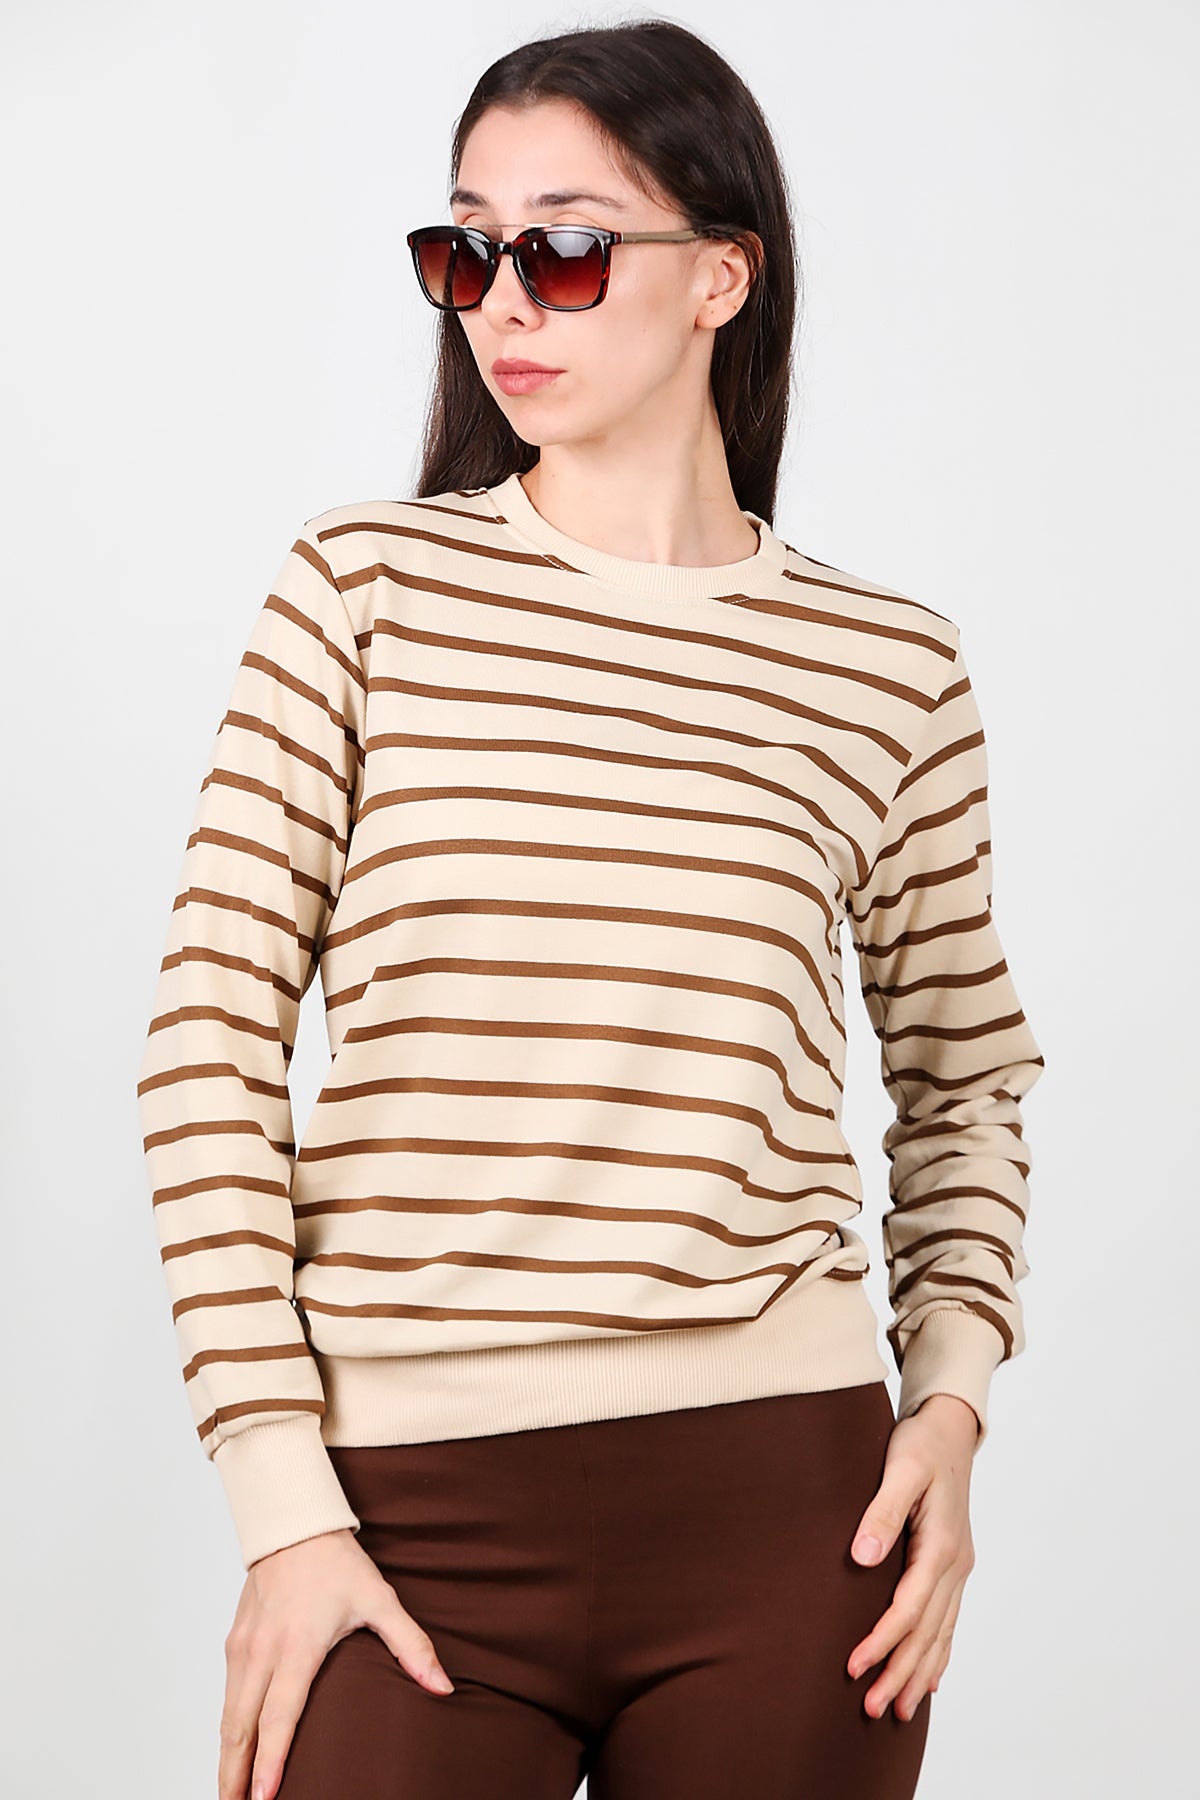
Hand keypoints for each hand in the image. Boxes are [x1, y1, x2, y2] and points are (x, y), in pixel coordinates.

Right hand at [218, 1526, 454, 1799]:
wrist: (293, 1524)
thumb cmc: (337, 1563)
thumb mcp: (379, 1599)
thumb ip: (411, 1645)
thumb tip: (443, 1685)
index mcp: (299, 1646)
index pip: (280, 1717)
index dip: (271, 1762)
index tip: (265, 1797)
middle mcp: (263, 1652)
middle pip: (242, 1729)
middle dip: (236, 1776)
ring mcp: (243, 1648)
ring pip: (228, 1717)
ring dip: (227, 1758)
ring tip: (232, 1793)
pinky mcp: (233, 1643)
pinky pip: (227, 1696)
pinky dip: (227, 1730)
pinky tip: (233, 1750)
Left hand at [845, 1393, 979, 1721]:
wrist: (950, 1428)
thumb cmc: (921, 1444)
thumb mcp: (900, 1468)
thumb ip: (882, 1512)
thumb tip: (862, 1558)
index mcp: (941, 1546)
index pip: (909, 1610)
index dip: (881, 1642)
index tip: (854, 1668)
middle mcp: (956, 1564)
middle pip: (927, 1634)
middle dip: (900, 1674)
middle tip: (872, 1710)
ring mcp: (959, 1567)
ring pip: (941, 1634)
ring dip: (920, 1674)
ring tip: (899, 1710)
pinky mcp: (954, 1565)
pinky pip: (949, 1621)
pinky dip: (940, 1653)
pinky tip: (931, 1679)